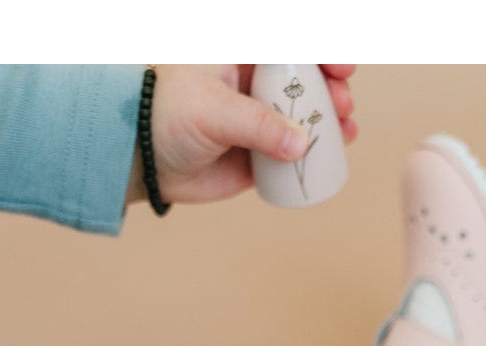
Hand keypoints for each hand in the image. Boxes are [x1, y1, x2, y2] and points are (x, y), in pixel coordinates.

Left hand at [128, 64, 357, 205]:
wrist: (141, 160)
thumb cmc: (165, 116)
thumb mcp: (212, 110)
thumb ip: (258, 125)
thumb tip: (300, 143)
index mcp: (240, 55)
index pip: (290, 46)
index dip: (322, 50)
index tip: (342, 66)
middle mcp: (252, 83)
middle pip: (305, 80)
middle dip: (330, 89)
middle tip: (342, 104)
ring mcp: (257, 119)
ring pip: (304, 115)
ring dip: (329, 120)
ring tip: (344, 130)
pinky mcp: (257, 154)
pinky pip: (293, 152)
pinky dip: (315, 153)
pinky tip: (332, 152)